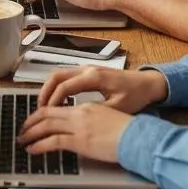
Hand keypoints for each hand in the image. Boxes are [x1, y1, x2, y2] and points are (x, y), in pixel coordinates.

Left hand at [17, 101, 134, 163]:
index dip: (40, 113)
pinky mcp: (80, 141)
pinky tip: (33, 150)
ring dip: (31, 133)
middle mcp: (79, 113)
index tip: (32, 120)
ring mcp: (78, 127)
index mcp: (85, 107)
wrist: (138, 137)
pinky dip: (39, 145)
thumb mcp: (106, 118)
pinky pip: (53, 141)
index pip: (56, 106)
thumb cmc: (127, 131)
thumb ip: (90, 120)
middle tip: (21, 130)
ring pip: (46, 125)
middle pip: (46, 114)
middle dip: (30, 122)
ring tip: (22, 140)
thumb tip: (80, 128)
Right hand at [37, 66, 167, 112]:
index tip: (46, 115)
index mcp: (93, 77)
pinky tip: (58, 101)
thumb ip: (96, 112)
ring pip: (59, 74)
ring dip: (49, 89)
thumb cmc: (135, 95)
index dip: (53, 101)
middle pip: (56, 76)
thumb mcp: (117, 108)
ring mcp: (87, 68)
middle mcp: (87, 69)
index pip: (64, 87)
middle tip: (39, 110)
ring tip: (45, 107)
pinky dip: (57, 87)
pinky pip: (66, 76)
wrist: (148, 84)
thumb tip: (76, 120)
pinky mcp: (89, 71)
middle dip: (45, 92)